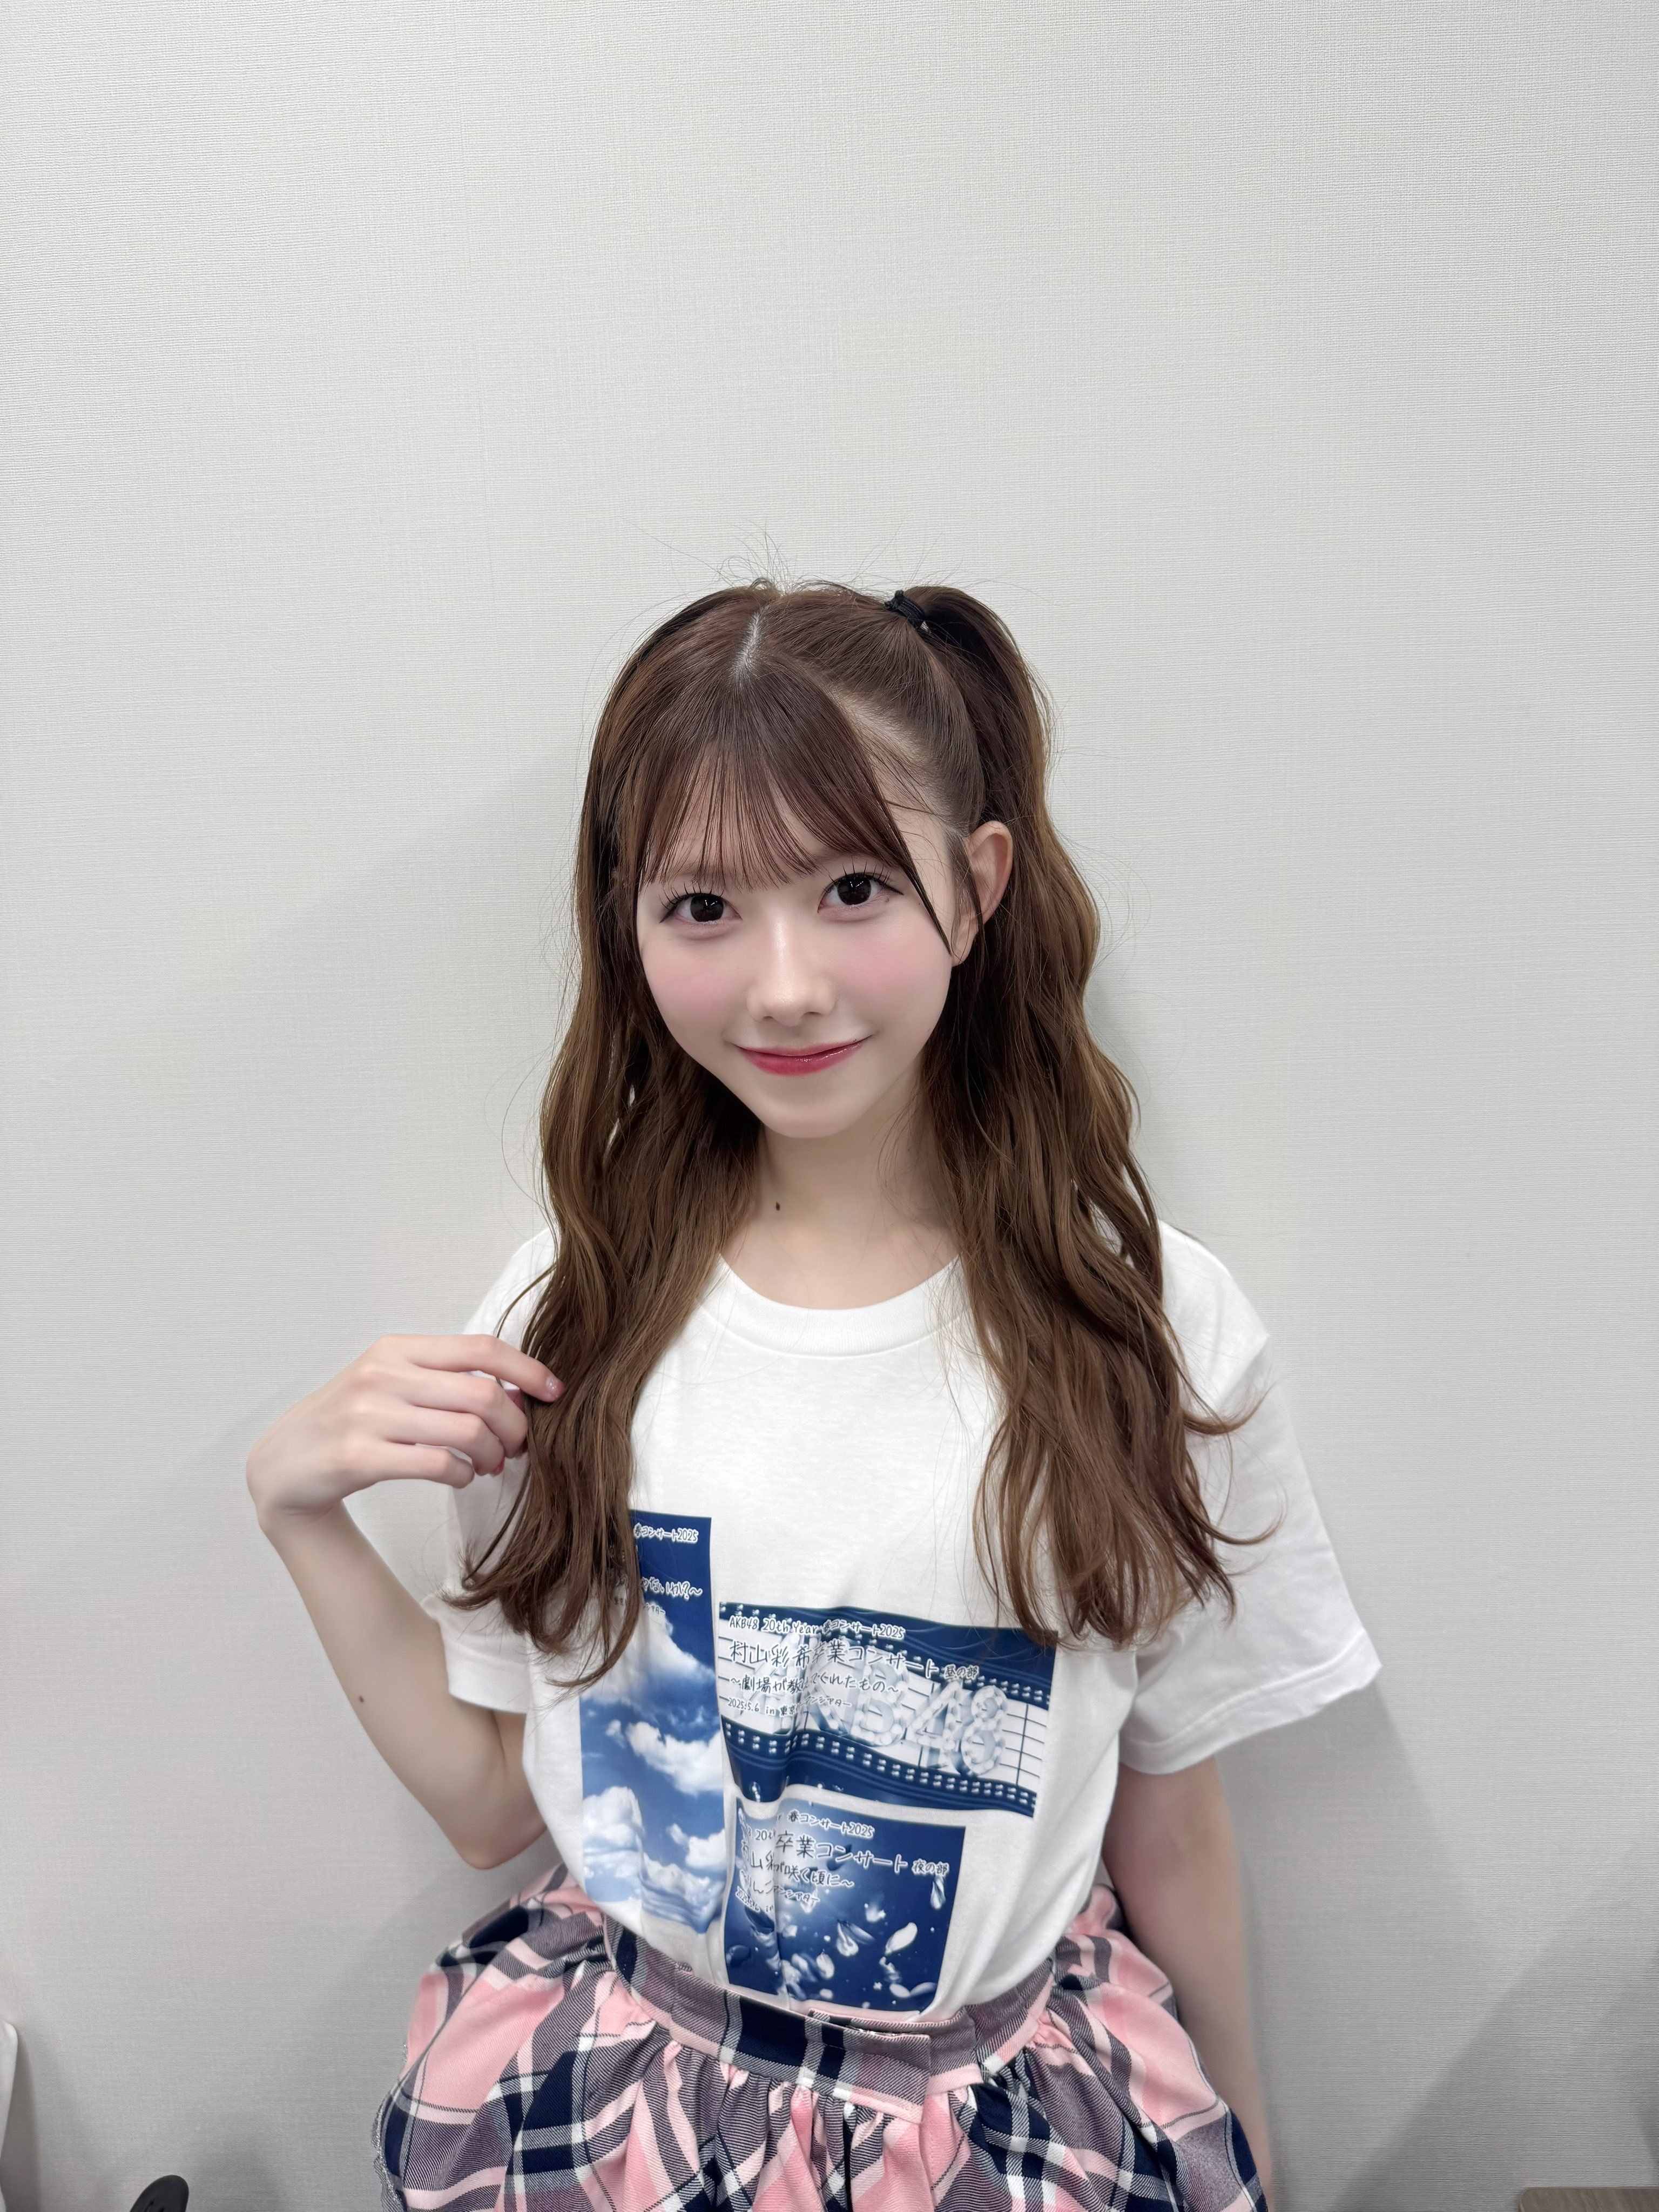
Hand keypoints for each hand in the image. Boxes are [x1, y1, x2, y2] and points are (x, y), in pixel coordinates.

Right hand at [246, 1335, 561, 1528]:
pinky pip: (438, 1464)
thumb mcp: (392, 1384)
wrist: (285, 1462)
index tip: (554, 1392)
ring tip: (489, 1465)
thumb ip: (447, 1382)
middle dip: (515, 1426)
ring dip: (492, 1455)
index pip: (480, 1348)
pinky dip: (463, 1475)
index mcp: (396, 1349)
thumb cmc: (352, 1420)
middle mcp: (383, 1375)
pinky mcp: (358, 1456)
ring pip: (466, 1432)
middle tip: (517, 1446)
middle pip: (482, 1394)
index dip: (527, 1369)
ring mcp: (368, 1415)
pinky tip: (462, 1477)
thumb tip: (518, 1395)